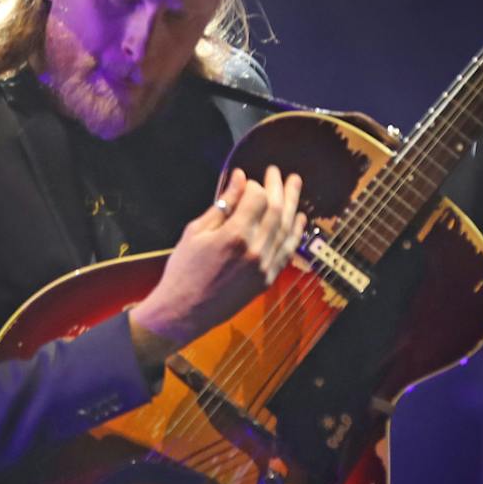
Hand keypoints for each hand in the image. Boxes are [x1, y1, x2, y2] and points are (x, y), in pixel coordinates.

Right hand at [131, 164, 306, 353]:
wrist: (184, 311)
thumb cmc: (184, 271)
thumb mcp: (196, 231)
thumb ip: (223, 204)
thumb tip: (240, 178)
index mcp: (234, 236)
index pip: (257, 198)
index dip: (254, 185)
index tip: (247, 181)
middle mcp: (255, 251)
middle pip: (277, 210)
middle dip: (278, 187)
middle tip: (278, 172)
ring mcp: (264, 267)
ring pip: (286, 228)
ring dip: (292, 204)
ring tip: (295, 184)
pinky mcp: (267, 280)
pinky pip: (288, 251)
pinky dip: (295, 232)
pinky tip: (299, 218)